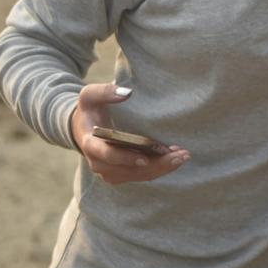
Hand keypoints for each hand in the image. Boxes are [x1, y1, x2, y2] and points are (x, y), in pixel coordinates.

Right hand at [71, 82, 190, 185]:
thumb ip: (105, 92)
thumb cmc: (90, 108)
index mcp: (90, 145)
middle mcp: (100, 164)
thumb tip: (128, 92)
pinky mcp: (121, 174)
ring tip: (183, 156)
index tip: (145, 158)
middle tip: (179, 155)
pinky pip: (142, 174)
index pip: (108, 155)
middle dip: (156, 165)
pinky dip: (159, 168)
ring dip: (162, 168)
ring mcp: (111, 172)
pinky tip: (176, 158)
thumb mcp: (90, 95)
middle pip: (129, 170)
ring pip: (139, 175)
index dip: (126, 158)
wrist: (84, 127)